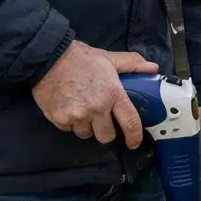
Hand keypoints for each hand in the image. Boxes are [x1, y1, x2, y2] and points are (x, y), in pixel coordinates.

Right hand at [33, 41, 158, 148]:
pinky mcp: (59, 118)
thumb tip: (153, 68)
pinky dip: (69, 122)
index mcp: (113, 94)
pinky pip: (68, 129)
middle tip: (100, 118)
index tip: (134, 143)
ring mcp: (76, 115)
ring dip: (86, 126)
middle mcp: (96, 108)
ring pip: (86, 134)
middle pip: (106, 136)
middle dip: (105, 130)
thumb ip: (132, 64)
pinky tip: (67, 107)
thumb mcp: (108, 58)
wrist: (47, 57)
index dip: (134, 136)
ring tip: (81, 110)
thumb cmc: (79, 58)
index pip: (130, 122)